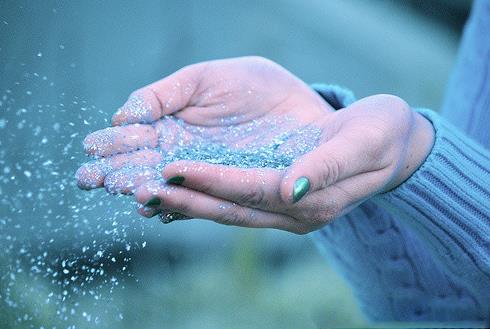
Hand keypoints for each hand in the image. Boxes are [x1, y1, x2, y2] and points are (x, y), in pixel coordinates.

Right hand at [76, 56, 332, 193]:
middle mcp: (184, 155)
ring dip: (144, 190)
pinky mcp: (229, 193)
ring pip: (167, 187)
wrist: (305, 111)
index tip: (91, 148)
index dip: (112, 143)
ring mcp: (205, 176)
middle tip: (91, 177)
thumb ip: (166, 93)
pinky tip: (160, 207)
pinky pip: (200, 202)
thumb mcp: (207, 79)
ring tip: (128, 191)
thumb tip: (124, 114)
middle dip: (115, 172)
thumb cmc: (256, 88)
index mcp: (173, 125)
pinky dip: (179, 204)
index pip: (133, 137)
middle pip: (141, 167)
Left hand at [134, 94, 433, 232]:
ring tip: (151, 194)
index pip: (254, 192)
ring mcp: (288, 211)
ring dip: (191, 204)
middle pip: (233, 209)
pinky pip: (238, 204)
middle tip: (144, 191)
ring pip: (231, 211)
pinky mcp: (282, 201)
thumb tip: (289, 188)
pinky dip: (208, 199)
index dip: (214, 182)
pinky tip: (181, 193)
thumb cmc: (382, 134)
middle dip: (189, 201)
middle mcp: (296, 213)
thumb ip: (326, 167)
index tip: (175, 170)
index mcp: (314, 200)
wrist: (395, 145)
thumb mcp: (363, 141)